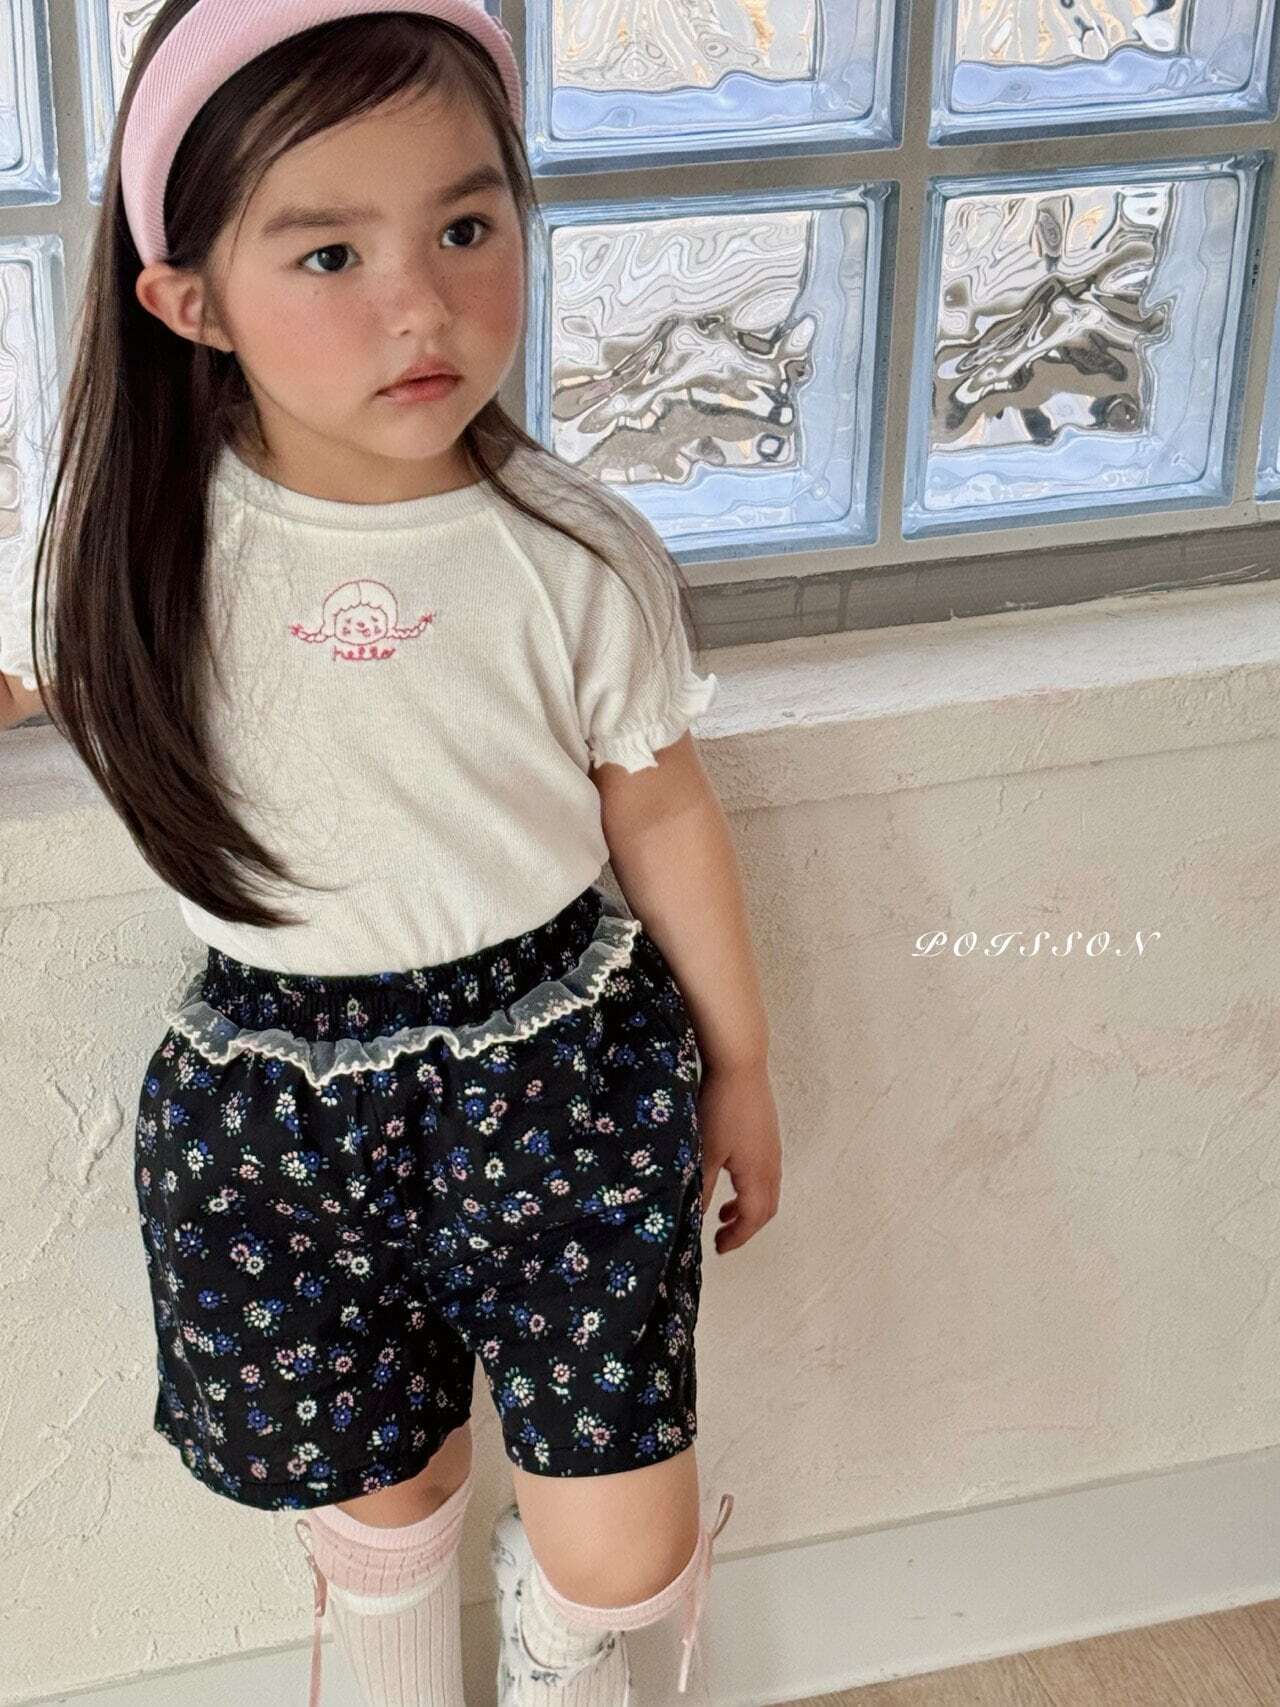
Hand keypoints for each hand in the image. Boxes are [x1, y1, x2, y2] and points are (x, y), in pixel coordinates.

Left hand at [697, 1059, 781, 1254]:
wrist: (740, 1064)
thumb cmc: (721, 1107)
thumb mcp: (705, 1153)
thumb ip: (700, 1188)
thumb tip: (694, 1217)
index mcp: (758, 1174)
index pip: (754, 1218)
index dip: (738, 1238)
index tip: (719, 1248)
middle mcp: (771, 1164)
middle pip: (766, 1208)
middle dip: (745, 1227)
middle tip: (722, 1236)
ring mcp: (771, 1147)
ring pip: (766, 1190)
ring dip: (747, 1206)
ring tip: (722, 1212)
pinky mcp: (767, 1133)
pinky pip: (764, 1172)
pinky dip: (749, 1187)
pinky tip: (728, 1174)